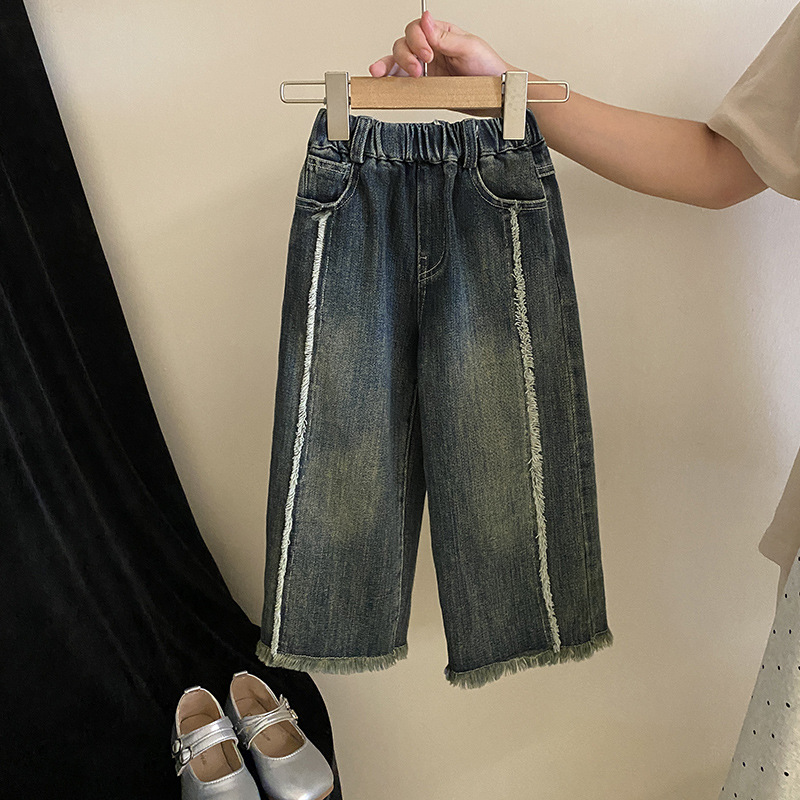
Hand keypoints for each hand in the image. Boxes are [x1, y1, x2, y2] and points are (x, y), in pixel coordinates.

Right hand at [369, 11, 512, 79]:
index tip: (428, 55)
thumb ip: (445, 37)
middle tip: (419, 69)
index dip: (417, 40)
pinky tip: (381, 80)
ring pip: (398, 60)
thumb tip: (426, 21)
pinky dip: (389, 80)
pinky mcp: (424, 87)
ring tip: (385, 74)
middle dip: (406, 56)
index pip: (417, 28)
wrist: (494, 94)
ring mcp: (425, 68)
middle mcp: (431, 49)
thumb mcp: (469, 47)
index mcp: (441, 34)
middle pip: (404, 43)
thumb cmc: (487, 67)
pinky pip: (401, 81)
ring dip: (390, 66)